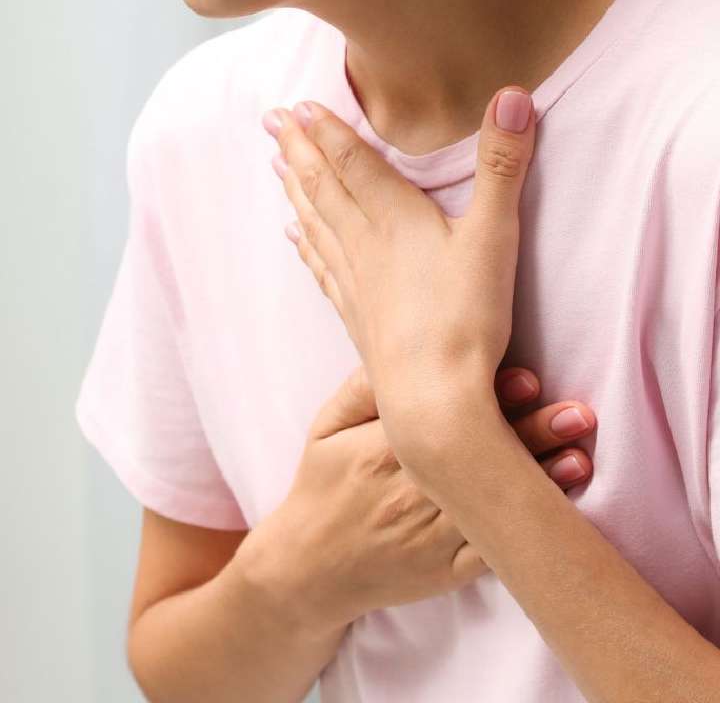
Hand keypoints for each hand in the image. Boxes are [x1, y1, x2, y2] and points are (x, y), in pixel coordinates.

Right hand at [257, 363, 595, 637]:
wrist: (310, 570)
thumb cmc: (323, 486)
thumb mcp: (326, 428)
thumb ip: (361, 388)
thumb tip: (398, 348)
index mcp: (381, 451)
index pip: (442, 419)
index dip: (488, 400)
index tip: (528, 380)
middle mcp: (411, 493)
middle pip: (479, 459)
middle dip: (533, 434)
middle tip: (579, 413)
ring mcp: (432, 537)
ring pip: (493, 506)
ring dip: (541, 481)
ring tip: (580, 456)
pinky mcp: (448, 571)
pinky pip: (493, 553)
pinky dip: (526, 533)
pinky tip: (559, 511)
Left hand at [263, 86, 535, 466]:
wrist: (433, 400)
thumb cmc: (466, 317)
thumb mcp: (495, 233)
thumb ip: (503, 165)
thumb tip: (515, 94)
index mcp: (394, 217)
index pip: (352, 160)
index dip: (326, 129)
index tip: (297, 104)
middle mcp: (364, 243)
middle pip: (324, 185)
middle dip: (297, 148)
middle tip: (270, 119)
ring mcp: (355, 282)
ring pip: (316, 223)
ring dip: (296, 189)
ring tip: (276, 166)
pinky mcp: (356, 316)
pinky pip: (321, 268)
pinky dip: (306, 244)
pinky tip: (296, 238)